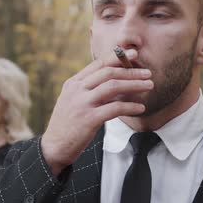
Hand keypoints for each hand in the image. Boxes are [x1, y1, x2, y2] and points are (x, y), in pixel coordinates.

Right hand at [41, 50, 152, 174]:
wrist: (53, 147)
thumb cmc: (67, 125)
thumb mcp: (72, 101)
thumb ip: (87, 90)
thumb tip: (114, 82)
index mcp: (73, 83)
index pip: (98, 64)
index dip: (117, 58)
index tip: (133, 55)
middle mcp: (77, 90)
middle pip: (108, 73)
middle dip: (131, 71)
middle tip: (147, 73)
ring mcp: (82, 104)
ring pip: (113, 87)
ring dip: (134, 85)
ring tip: (149, 86)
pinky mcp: (89, 119)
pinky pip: (115, 108)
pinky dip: (130, 106)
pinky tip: (140, 108)